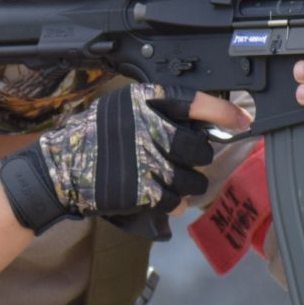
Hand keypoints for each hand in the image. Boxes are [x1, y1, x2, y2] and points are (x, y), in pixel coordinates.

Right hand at [0, 84, 249, 237]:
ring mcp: (148, 160)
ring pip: (193, 177)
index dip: (224, 112)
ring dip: (187, 183)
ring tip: (167, 180)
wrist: (60, 171)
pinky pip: (176, 199)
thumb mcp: (121, 110)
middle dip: (198, 157)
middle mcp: (149, 128)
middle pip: (200, 146)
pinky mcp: (145, 190)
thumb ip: (156, 112)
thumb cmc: (93, 139)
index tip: (243, 120)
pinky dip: (171, 202)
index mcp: (144, 102)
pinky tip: (157, 196)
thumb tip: (201, 122)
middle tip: (184, 160)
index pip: (196, 102)